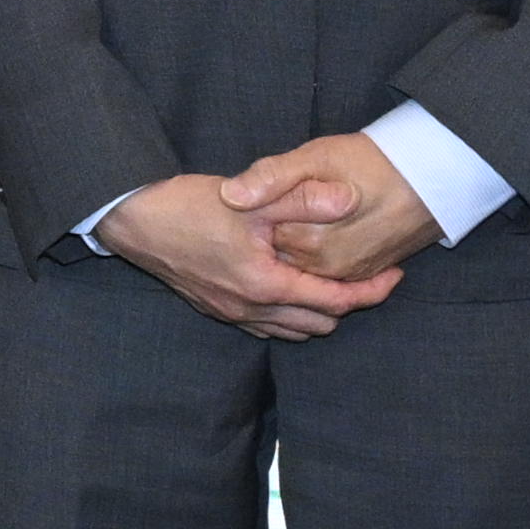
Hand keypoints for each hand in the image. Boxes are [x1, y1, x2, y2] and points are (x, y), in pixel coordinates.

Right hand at [92, 175, 355, 340]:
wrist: (133, 220)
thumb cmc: (189, 206)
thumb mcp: (252, 198)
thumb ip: (304, 199)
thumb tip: (350, 200)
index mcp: (265, 285)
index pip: (336, 302)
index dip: (372, 290)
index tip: (395, 274)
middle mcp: (250, 309)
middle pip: (319, 325)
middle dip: (348, 304)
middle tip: (364, 274)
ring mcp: (231, 314)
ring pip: (293, 331)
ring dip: (318, 312)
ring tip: (331, 280)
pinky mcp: (216, 309)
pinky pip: (266, 327)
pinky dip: (288, 314)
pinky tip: (288, 286)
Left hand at [226, 129, 451, 289]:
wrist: (435, 177)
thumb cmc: (374, 161)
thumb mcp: (317, 156)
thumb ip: (272, 177)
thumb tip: (230, 196)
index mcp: (308, 240)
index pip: (258, 237)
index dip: (252, 216)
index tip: (251, 196)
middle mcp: (326, 267)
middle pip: (276, 254)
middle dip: (266, 234)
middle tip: (275, 204)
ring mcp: (346, 275)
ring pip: (299, 265)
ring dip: (290, 245)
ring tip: (298, 213)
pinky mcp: (362, 276)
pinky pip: (324, 273)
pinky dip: (312, 257)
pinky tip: (316, 229)